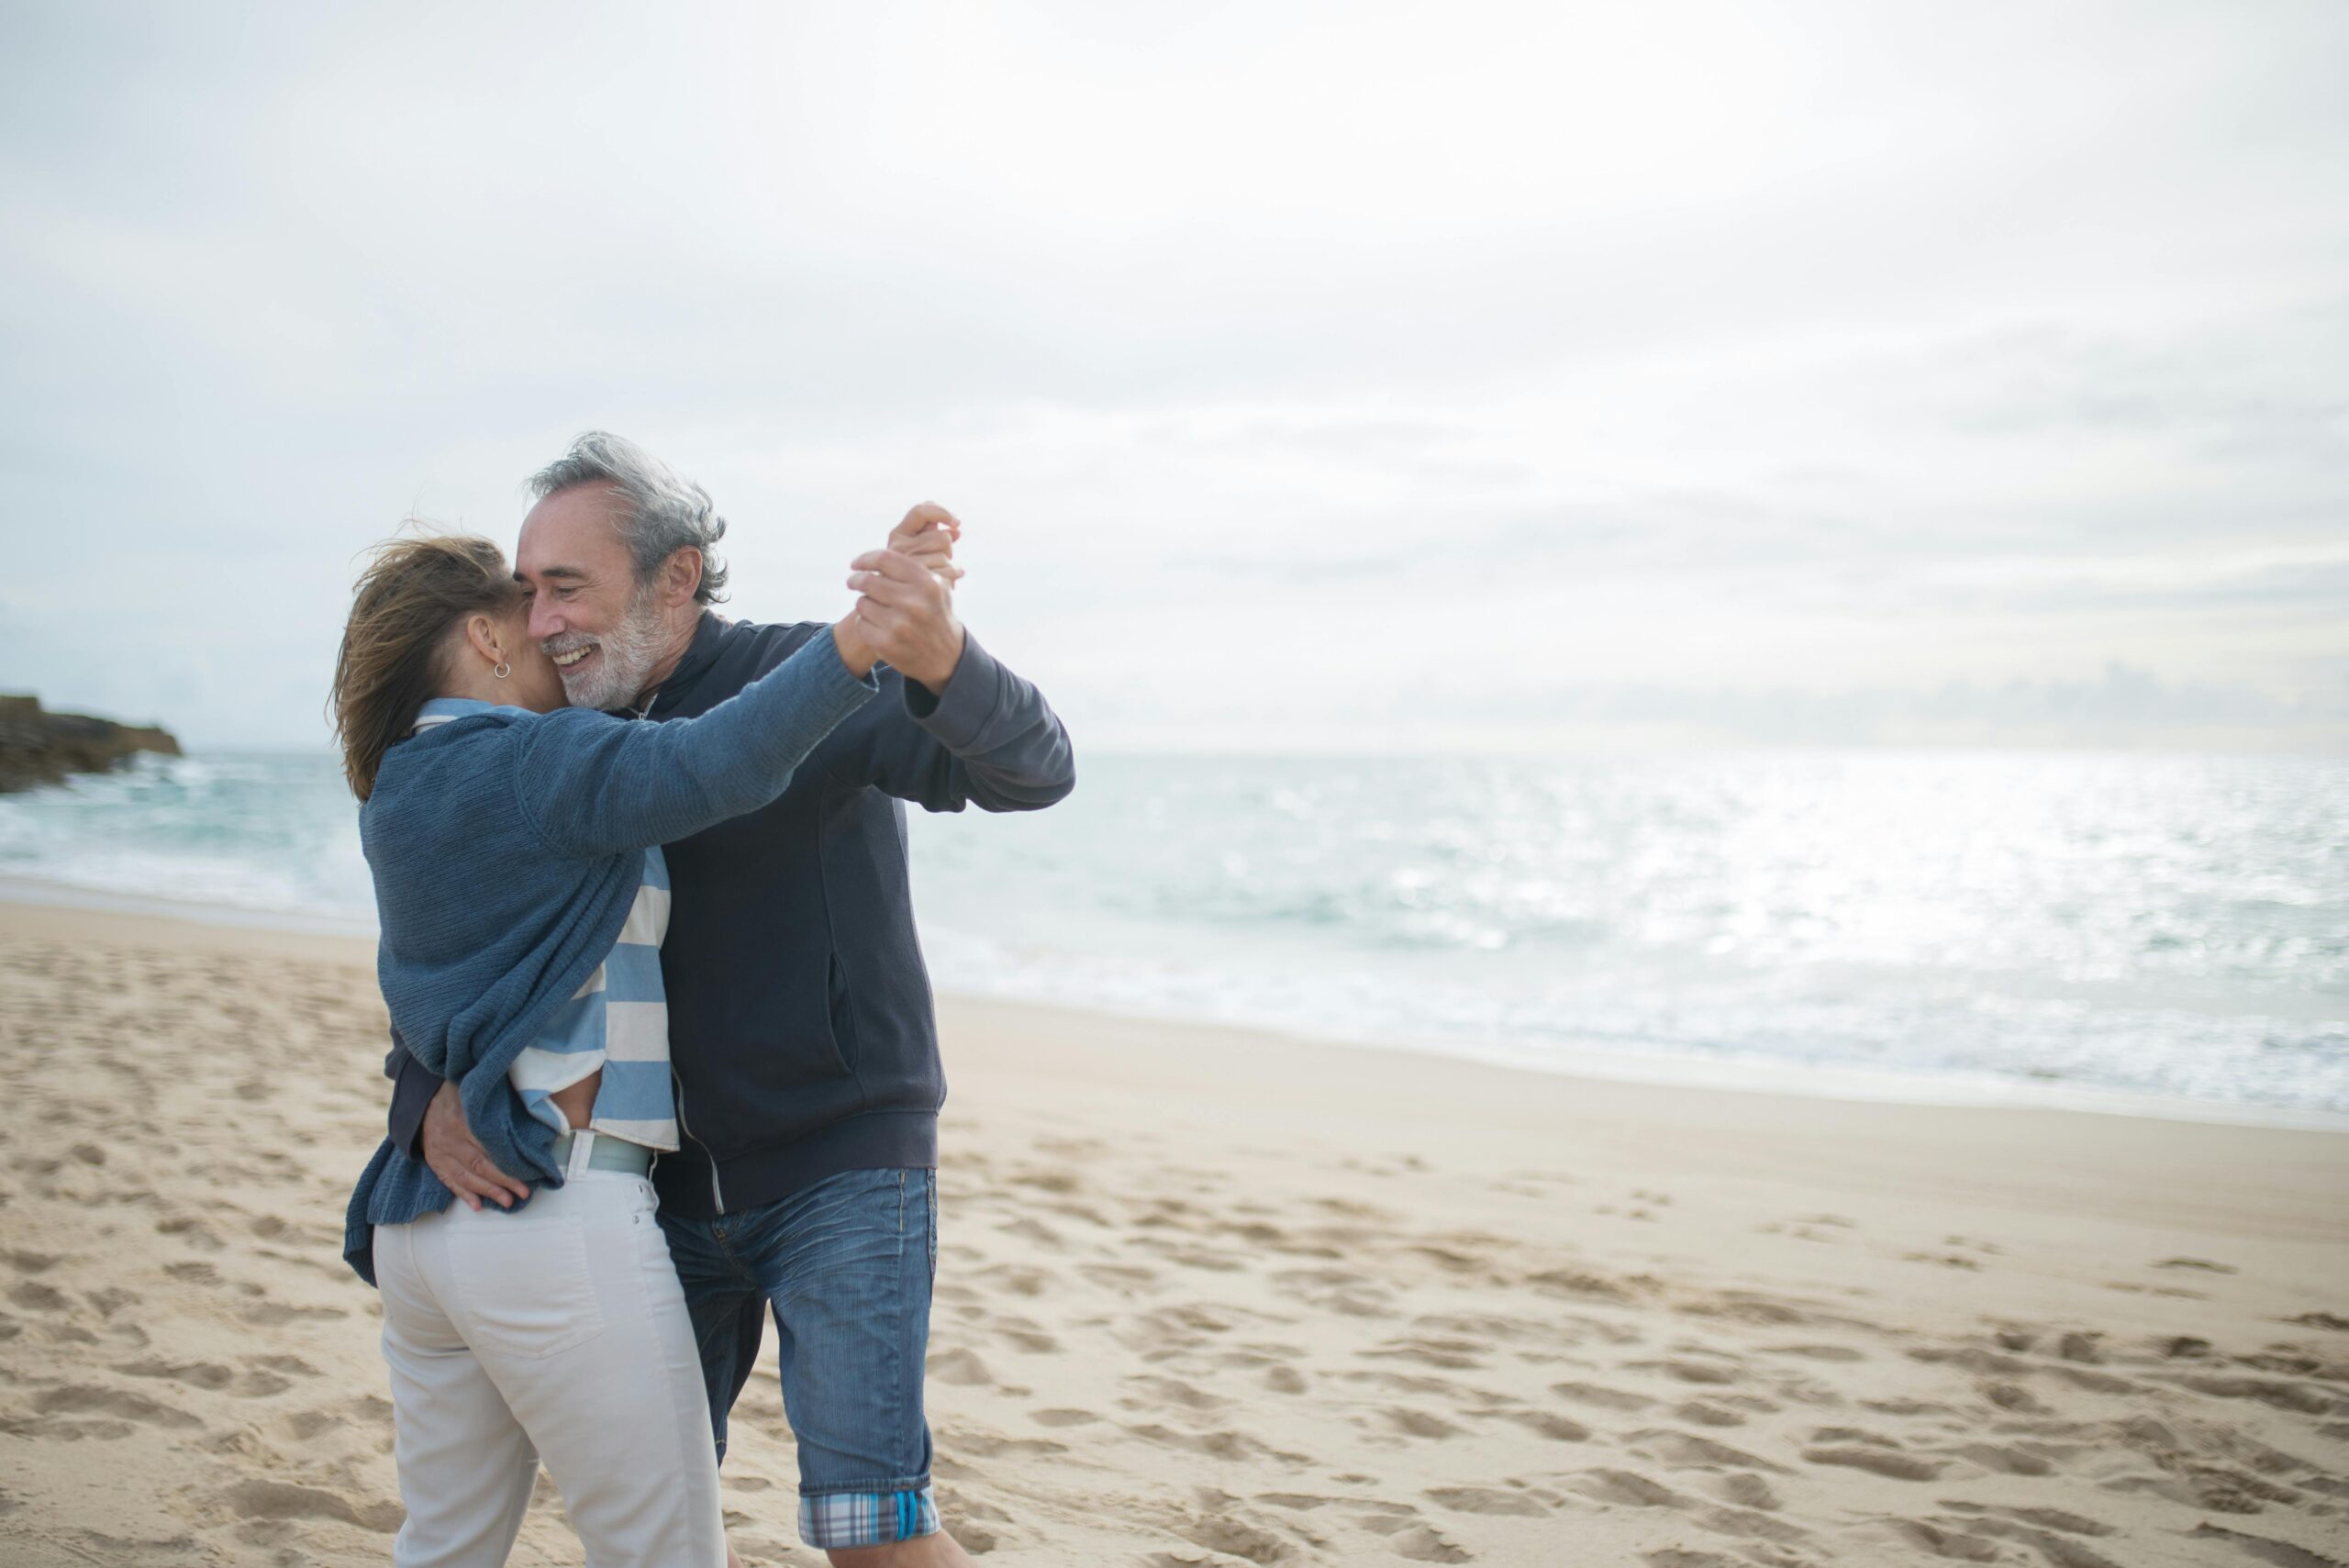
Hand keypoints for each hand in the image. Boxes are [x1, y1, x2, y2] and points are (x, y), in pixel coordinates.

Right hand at [420, 1081, 529, 1210]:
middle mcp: (450, 1140)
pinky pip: (449, 1181)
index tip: (528, 1170)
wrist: (422, 1102)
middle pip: (480, 1164)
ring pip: (466, 1177)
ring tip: (507, 1202)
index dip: (508, 1161)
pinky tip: (477, 1206)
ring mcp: (441, 1153)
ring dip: (487, 1191)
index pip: (489, 1145)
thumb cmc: (457, 1095)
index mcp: (463, 1120)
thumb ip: (492, 1106)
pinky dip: (463, 1195)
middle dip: (503, 1181)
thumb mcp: (473, 1093)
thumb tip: (524, 1115)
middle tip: (523, 1192)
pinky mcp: (435, 1162)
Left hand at [847, 546, 965, 692]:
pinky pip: (861, 623)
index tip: (856, 564)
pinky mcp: (886, 644)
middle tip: (853, 582)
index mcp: (927, 583)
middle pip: (868, 581)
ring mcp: (899, 625)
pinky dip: (865, 622)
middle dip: (856, 580)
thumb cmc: (936, 613)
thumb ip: (910, 567)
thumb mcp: (936, 586)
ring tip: (875, 608)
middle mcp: (914, 603)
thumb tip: (874, 556)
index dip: (866, 559)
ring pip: (862, 603)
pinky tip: (877, 625)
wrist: (947, 656)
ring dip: (864, 603)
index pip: (885, 559)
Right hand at [888, 501, 963, 587]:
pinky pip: (947, 572)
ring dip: (949, 565)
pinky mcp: (916, 583)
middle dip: (948, 550)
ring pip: (946, 556)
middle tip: (938, 562)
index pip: (921, 512)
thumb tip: (957, 531)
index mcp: (897, 535)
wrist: (901, 605)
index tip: (958, 523)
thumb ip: (935, 535)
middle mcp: (897, 547)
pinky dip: (952, 577)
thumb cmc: (913, 576)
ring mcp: (906, 566)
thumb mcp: (921, 550)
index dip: (942, 512)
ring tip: (938, 575)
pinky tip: (946, 584)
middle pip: (942, 537)